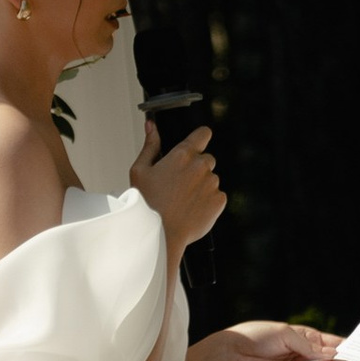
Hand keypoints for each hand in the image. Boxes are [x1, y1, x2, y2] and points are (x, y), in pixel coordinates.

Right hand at [130, 116, 224, 252]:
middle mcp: (201, 166)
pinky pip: (218, 196)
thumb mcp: (140, 170)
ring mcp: (212, 183)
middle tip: (179, 185)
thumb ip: (150, 145)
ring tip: (182, 201)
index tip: (196, 145)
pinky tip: (191, 210)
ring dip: (202, 187)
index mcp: (183, 155)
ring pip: (211, 180)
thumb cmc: (146, 203)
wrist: (158, 234)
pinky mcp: (220, 200)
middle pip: (207, 159)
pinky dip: (208, 202)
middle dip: (196, 168)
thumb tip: (151, 126)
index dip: (200, 138)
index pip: (203, 134)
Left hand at [220, 318, 346, 360]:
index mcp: (303, 338)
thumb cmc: (257, 336)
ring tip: (347, 358)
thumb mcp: (286, 334)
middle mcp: (302, 354)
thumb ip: (309, 345)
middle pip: (327, 356)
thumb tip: (332, 353)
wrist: (232, 352)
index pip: (328, 342)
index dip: (343, 343)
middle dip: (342, 355)